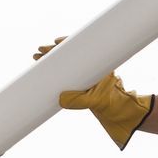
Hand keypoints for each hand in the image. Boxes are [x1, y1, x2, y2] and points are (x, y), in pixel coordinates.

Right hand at [34, 38, 153, 149]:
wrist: (120, 113)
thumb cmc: (113, 104)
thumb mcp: (96, 102)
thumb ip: (79, 101)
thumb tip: (60, 98)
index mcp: (98, 63)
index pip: (81, 47)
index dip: (66, 43)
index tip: (54, 43)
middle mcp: (92, 65)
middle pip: (70, 53)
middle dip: (53, 51)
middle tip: (38, 53)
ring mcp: (86, 74)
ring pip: (67, 61)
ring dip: (52, 59)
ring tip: (37, 58)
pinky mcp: (81, 84)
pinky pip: (67, 72)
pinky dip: (56, 70)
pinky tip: (45, 69)